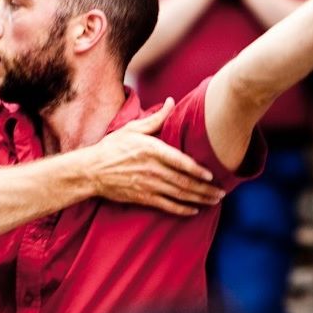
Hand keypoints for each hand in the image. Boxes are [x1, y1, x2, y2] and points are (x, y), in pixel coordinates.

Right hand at [87, 98, 225, 215]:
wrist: (91, 170)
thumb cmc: (112, 147)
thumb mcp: (133, 128)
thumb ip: (157, 118)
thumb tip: (172, 102)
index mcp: (152, 150)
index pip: (180, 161)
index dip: (198, 170)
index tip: (211, 175)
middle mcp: (152, 169)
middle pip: (184, 181)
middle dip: (205, 189)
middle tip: (221, 193)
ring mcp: (148, 185)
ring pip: (179, 194)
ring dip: (199, 199)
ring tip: (214, 201)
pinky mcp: (142, 197)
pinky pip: (166, 206)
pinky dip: (181, 209)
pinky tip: (193, 210)